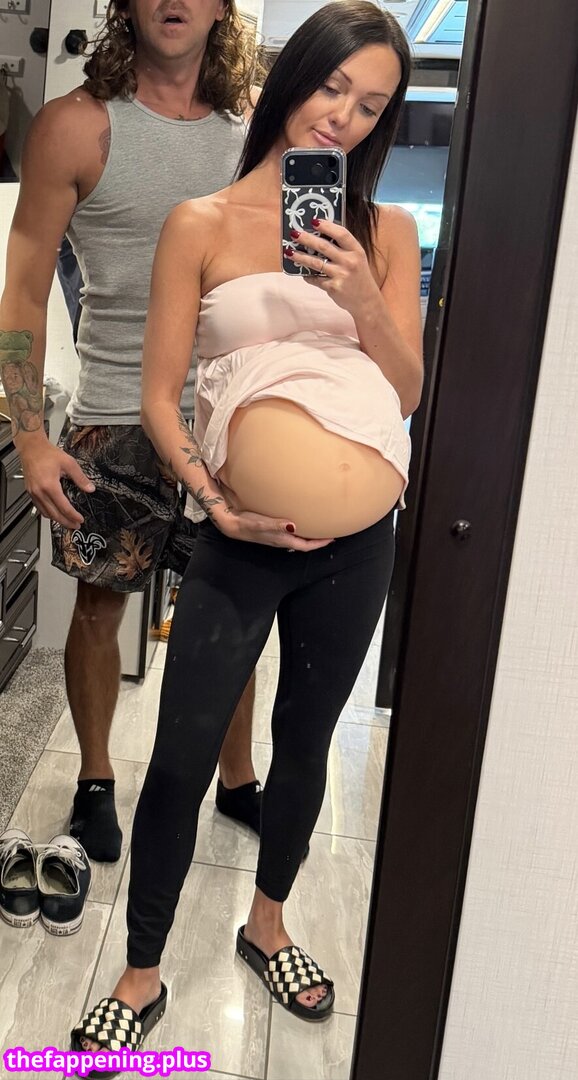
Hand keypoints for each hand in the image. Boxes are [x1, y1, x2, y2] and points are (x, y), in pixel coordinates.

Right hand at [19, 440, 94, 527]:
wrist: (31, 448)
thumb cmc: (47, 453)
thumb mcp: (69, 463)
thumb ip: (80, 478)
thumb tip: (90, 488)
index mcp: (50, 485)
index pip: (64, 507)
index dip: (73, 516)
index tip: (80, 520)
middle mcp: (40, 491)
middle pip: (54, 514)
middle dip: (66, 522)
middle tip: (75, 525)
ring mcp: (33, 493)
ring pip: (45, 513)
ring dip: (57, 520)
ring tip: (67, 522)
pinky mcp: (30, 492)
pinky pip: (39, 508)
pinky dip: (48, 513)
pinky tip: (55, 513)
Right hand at [213, 507, 332, 550]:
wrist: (231, 524)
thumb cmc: (246, 524)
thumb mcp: (261, 524)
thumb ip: (276, 525)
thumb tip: (293, 526)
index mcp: (282, 539)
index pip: (305, 546)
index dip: (319, 544)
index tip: (331, 539)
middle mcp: (281, 540)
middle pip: (304, 543)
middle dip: (317, 540)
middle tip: (330, 533)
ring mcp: (276, 536)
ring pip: (298, 539)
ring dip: (309, 535)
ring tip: (319, 528)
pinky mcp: (272, 530)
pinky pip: (290, 532)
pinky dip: (299, 529)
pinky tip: (299, 522)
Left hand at [287, 218, 381, 317]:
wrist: (366, 301)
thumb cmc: (359, 277)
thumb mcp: (357, 259)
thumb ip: (343, 248)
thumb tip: (320, 236)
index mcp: (356, 251)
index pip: (342, 234)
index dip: (327, 226)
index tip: (314, 221)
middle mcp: (349, 261)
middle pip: (324, 246)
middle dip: (307, 239)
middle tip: (294, 234)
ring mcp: (341, 275)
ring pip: (316, 263)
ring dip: (300, 256)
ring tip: (289, 252)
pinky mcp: (333, 287)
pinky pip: (316, 279)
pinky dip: (308, 276)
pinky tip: (302, 273)